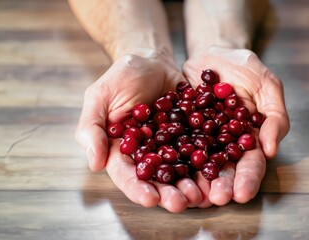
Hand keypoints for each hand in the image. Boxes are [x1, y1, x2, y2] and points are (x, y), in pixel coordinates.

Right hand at [75, 53, 202, 211]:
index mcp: (121, 149)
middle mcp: (147, 153)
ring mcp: (171, 146)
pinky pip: (200, 151)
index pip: (127, 174)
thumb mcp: (100, 96)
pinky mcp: (191, 135)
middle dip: (168, 193)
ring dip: (190, 185)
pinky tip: (216, 172)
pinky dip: (208, 163)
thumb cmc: (122, 76)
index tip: (150, 199)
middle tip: (180, 202)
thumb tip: (94, 163)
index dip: (137, 188)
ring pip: (180, 170)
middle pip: (156, 179)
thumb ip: (92, 127)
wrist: (152, 61)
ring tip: (201, 194)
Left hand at [183, 46, 289, 205]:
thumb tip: (270, 150)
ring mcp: (198, 140)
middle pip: (222, 170)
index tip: (242, 194)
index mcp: (246, 138)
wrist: (209, 55)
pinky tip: (165, 172)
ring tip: (189, 196)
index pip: (251, 163)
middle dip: (220, 187)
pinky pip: (172, 147)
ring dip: (194, 182)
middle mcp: (222, 145)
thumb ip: (274, 116)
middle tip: (215, 199)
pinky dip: (169, 161)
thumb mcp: (266, 85)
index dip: (247, 179)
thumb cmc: (242, 68)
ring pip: (196, 166)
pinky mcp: (176, 131)